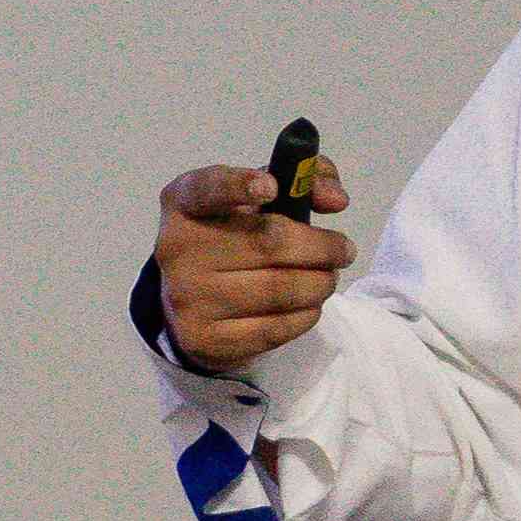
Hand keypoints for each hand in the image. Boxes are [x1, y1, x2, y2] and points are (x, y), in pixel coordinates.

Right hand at [149, 149, 348, 374]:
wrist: (193, 304)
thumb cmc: (234, 239)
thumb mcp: (258, 199)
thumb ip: (301, 182)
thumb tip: (335, 198)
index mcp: (184, 203)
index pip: (207, 188)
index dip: (239, 185)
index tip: (272, 187)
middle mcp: (176, 248)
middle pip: (267, 242)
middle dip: (321, 247)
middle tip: (345, 251)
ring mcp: (187, 297)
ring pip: (278, 289)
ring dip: (320, 284)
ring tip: (327, 278)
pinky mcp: (205, 339)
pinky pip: (275, 328)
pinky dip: (306, 315)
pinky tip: (308, 305)